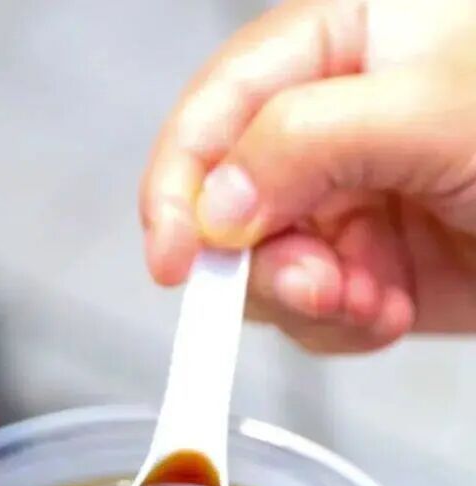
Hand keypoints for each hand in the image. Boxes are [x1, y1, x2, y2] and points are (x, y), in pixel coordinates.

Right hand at [141, 0, 475, 352]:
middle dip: (260, 260)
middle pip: (229, 204)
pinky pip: (311, 312)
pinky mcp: (366, 269)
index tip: (174, 260)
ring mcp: (344, 203)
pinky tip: (385, 310)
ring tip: (367, 298)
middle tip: (312, 282)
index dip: (180, 183)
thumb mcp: (429, 111)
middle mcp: (325, 127)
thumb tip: (217, 207)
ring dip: (307, 299)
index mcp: (333, 45)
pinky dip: (339, 324)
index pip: (218, 107)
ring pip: (265, 270)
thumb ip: (307, 141)